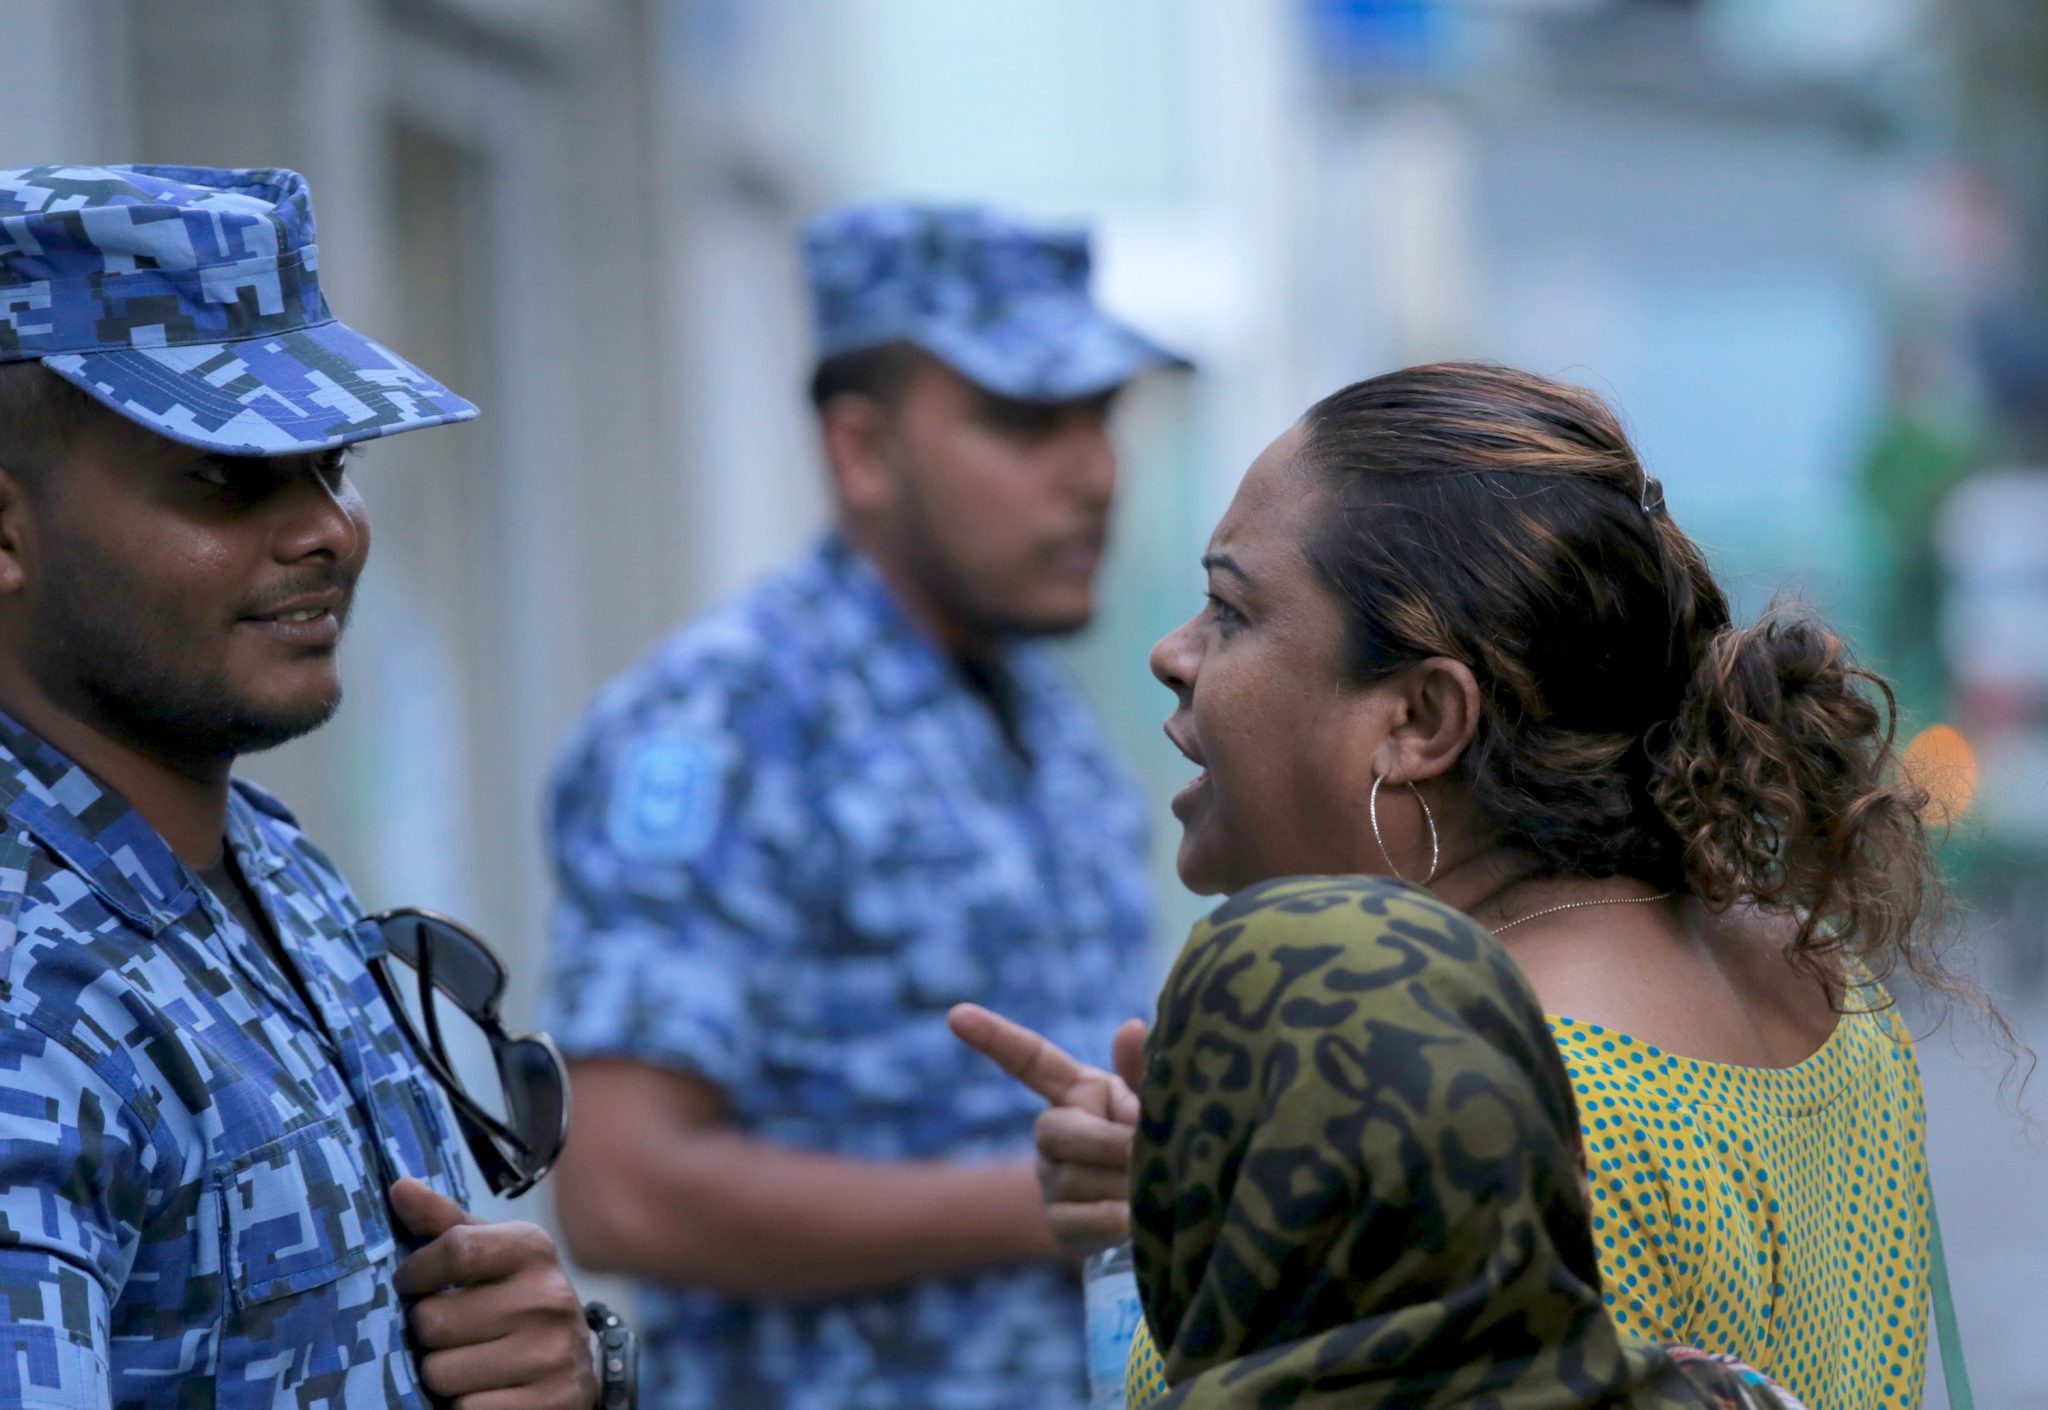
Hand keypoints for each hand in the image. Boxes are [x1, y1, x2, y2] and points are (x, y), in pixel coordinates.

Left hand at [391, 1178, 597, 1409]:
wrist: (575, 1365)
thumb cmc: (514, 1300)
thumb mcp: (490, 1255)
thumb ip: (444, 1224)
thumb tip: (399, 1186)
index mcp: (533, 1249)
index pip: (455, 1250)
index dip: (416, 1273)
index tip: (411, 1285)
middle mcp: (549, 1297)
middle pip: (435, 1321)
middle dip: (429, 1334)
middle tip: (451, 1334)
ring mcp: (552, 1354)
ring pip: (442, 1373)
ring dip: (443, 1375)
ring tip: (468, 1364)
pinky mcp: (550, 1402)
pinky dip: (464, 1407)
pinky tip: (486, 1391)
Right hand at [947, 1004, 1148, 1259]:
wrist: (1163, 1208)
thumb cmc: (1158, 1141)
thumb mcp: (1157, 1103)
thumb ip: (1144, 1071)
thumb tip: (1132, 1027)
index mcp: (1077, 1091)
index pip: (1031, 1060)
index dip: (995, 1037)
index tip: (958, 1015)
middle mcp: (1052, 1133)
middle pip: (1054, 1130)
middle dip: (1104, 1142)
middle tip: (1144, 1152)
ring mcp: (1051, 1180)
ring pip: (1072, 1178)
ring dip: (1122, 1184)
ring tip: (1154, 1185)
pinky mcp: (1060, 1225)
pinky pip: (1080, 1220)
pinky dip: (1113, 1220)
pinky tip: (1136, 1218)